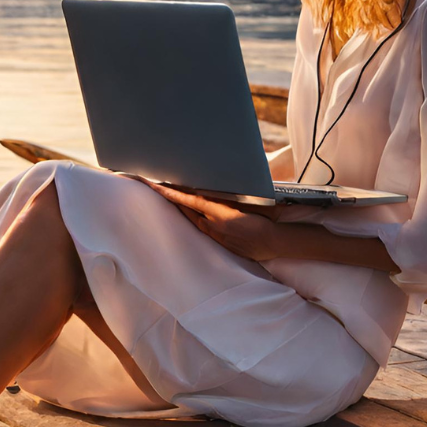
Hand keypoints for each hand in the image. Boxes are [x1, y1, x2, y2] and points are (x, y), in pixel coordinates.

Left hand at [130, 178, 284, 260]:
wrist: (273, 241)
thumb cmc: (263, 218)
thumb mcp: (245, 202)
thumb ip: (227, 196)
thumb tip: (214, 189)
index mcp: (217, 213)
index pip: (187, 200)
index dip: (170, 192)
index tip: (154, 185)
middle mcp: (212, 225)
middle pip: (186, 209)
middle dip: (171, 198)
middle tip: (154, 185)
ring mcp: (216, 235)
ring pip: (195, 219)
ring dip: (184, 208)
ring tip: (171, 196)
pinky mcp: (222, 242)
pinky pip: (206, 228)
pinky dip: (199, 219)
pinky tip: (197, 215)